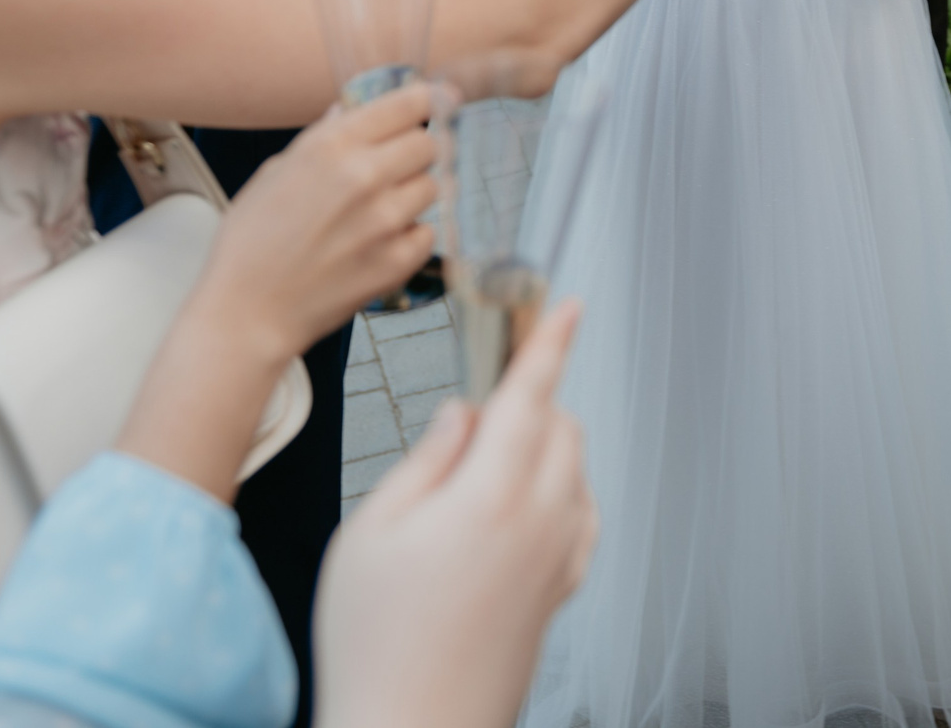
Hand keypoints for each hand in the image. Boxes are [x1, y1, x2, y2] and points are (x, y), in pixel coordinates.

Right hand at [199, 82, 439, 358]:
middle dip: (417, 150)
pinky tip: (378, 244)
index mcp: (331, 146)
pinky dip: (411, 235)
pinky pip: (427, 232)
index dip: (429, 100)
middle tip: (398, 166)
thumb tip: (350, 111)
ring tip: (377, 212)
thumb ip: (322, 139)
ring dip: (413, 193)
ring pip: (433, 186)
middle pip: (429, 144)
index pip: (407, 104)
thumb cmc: (251, 243)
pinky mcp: (398, 260)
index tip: (440, 99)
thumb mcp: (276, 173)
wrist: (248, 312)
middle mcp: (365, 176)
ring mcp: (386, 220)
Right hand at [315, 301, 597, 727]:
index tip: (568, 306)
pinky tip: (514, 511)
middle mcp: (541, 522)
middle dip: (528, 402)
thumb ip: (425, 459)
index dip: (551, 343)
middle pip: (559, 426)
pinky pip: (578, 514)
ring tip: (474, 477)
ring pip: (573, 467)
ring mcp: (558, 559)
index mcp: (491, 497)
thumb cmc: (376, 643)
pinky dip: (557, 491)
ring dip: (542, 445)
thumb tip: (461, 413)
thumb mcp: (371, 532)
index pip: (533, 396)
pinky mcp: (561, 591)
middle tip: (473, 414)